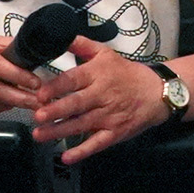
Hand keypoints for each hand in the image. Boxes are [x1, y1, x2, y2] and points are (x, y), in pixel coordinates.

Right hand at [0, 29, 47, 116]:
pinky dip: (0, 107)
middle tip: (41, 102)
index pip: (0, 69)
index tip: (37, 83)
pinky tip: (5, 100)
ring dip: (13, 103)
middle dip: (23, 99)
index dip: (20, 77)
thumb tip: (31, 51)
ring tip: (28, 100)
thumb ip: (6, 46)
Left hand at [34, 37, 171, 163]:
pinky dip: (83, 151)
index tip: (40, 94)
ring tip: (39, 135)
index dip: (56, 87)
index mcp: (98, 74)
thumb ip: (80, 45)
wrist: (156, 93)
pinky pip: (97, 143)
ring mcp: (109, 116)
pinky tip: (67, 158)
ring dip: (60, 131)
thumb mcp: (105, 53)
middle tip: (37, 116)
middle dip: (56, 111)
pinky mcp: (115, 133)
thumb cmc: (126, 73)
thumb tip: (57, 34)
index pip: (74, 79)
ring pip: (82, 125)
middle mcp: (102, 95)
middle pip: (76, 104)